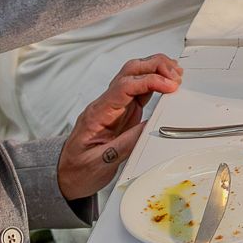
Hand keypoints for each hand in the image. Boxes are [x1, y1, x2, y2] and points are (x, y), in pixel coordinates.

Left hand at [57, 55, 183, 201]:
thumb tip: (150, 128)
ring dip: (155, 70)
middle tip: (175, 75)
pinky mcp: (124, 111)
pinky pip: (140, 89)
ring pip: (135, 75)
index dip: (149, 81)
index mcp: (98, 113)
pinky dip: (155, 82)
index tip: (169, 85)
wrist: (67, 176)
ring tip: (175, 75)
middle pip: (130, 72)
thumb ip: (125, 145)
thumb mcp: (100, 163)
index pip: (124, 86)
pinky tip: (166, 84)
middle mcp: (107, 104)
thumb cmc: (78, 170)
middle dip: (154, 67)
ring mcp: (115, 106)